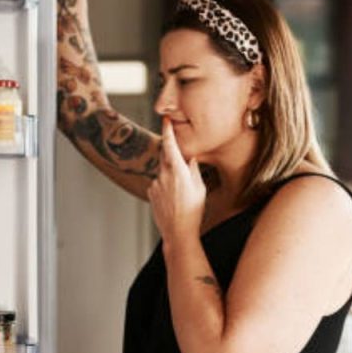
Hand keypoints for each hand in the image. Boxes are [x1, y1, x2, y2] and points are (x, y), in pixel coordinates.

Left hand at [149, 117, 206, 248]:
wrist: (178, 232)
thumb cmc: (193, 211)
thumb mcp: (200, 189)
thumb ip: (193, 170)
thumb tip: (190, 159)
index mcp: (178, 171)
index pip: (171, 145)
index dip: (168, 131)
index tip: (165, 120)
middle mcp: (164, 175)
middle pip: (165, 157)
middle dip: (172, 156)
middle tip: (182, 168)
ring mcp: (155, 184)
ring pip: (163, 172)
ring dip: (171, 176)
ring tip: (181, 195)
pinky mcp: (151, 192)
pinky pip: (158, 183)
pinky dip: (165, 186)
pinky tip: (173, 200)